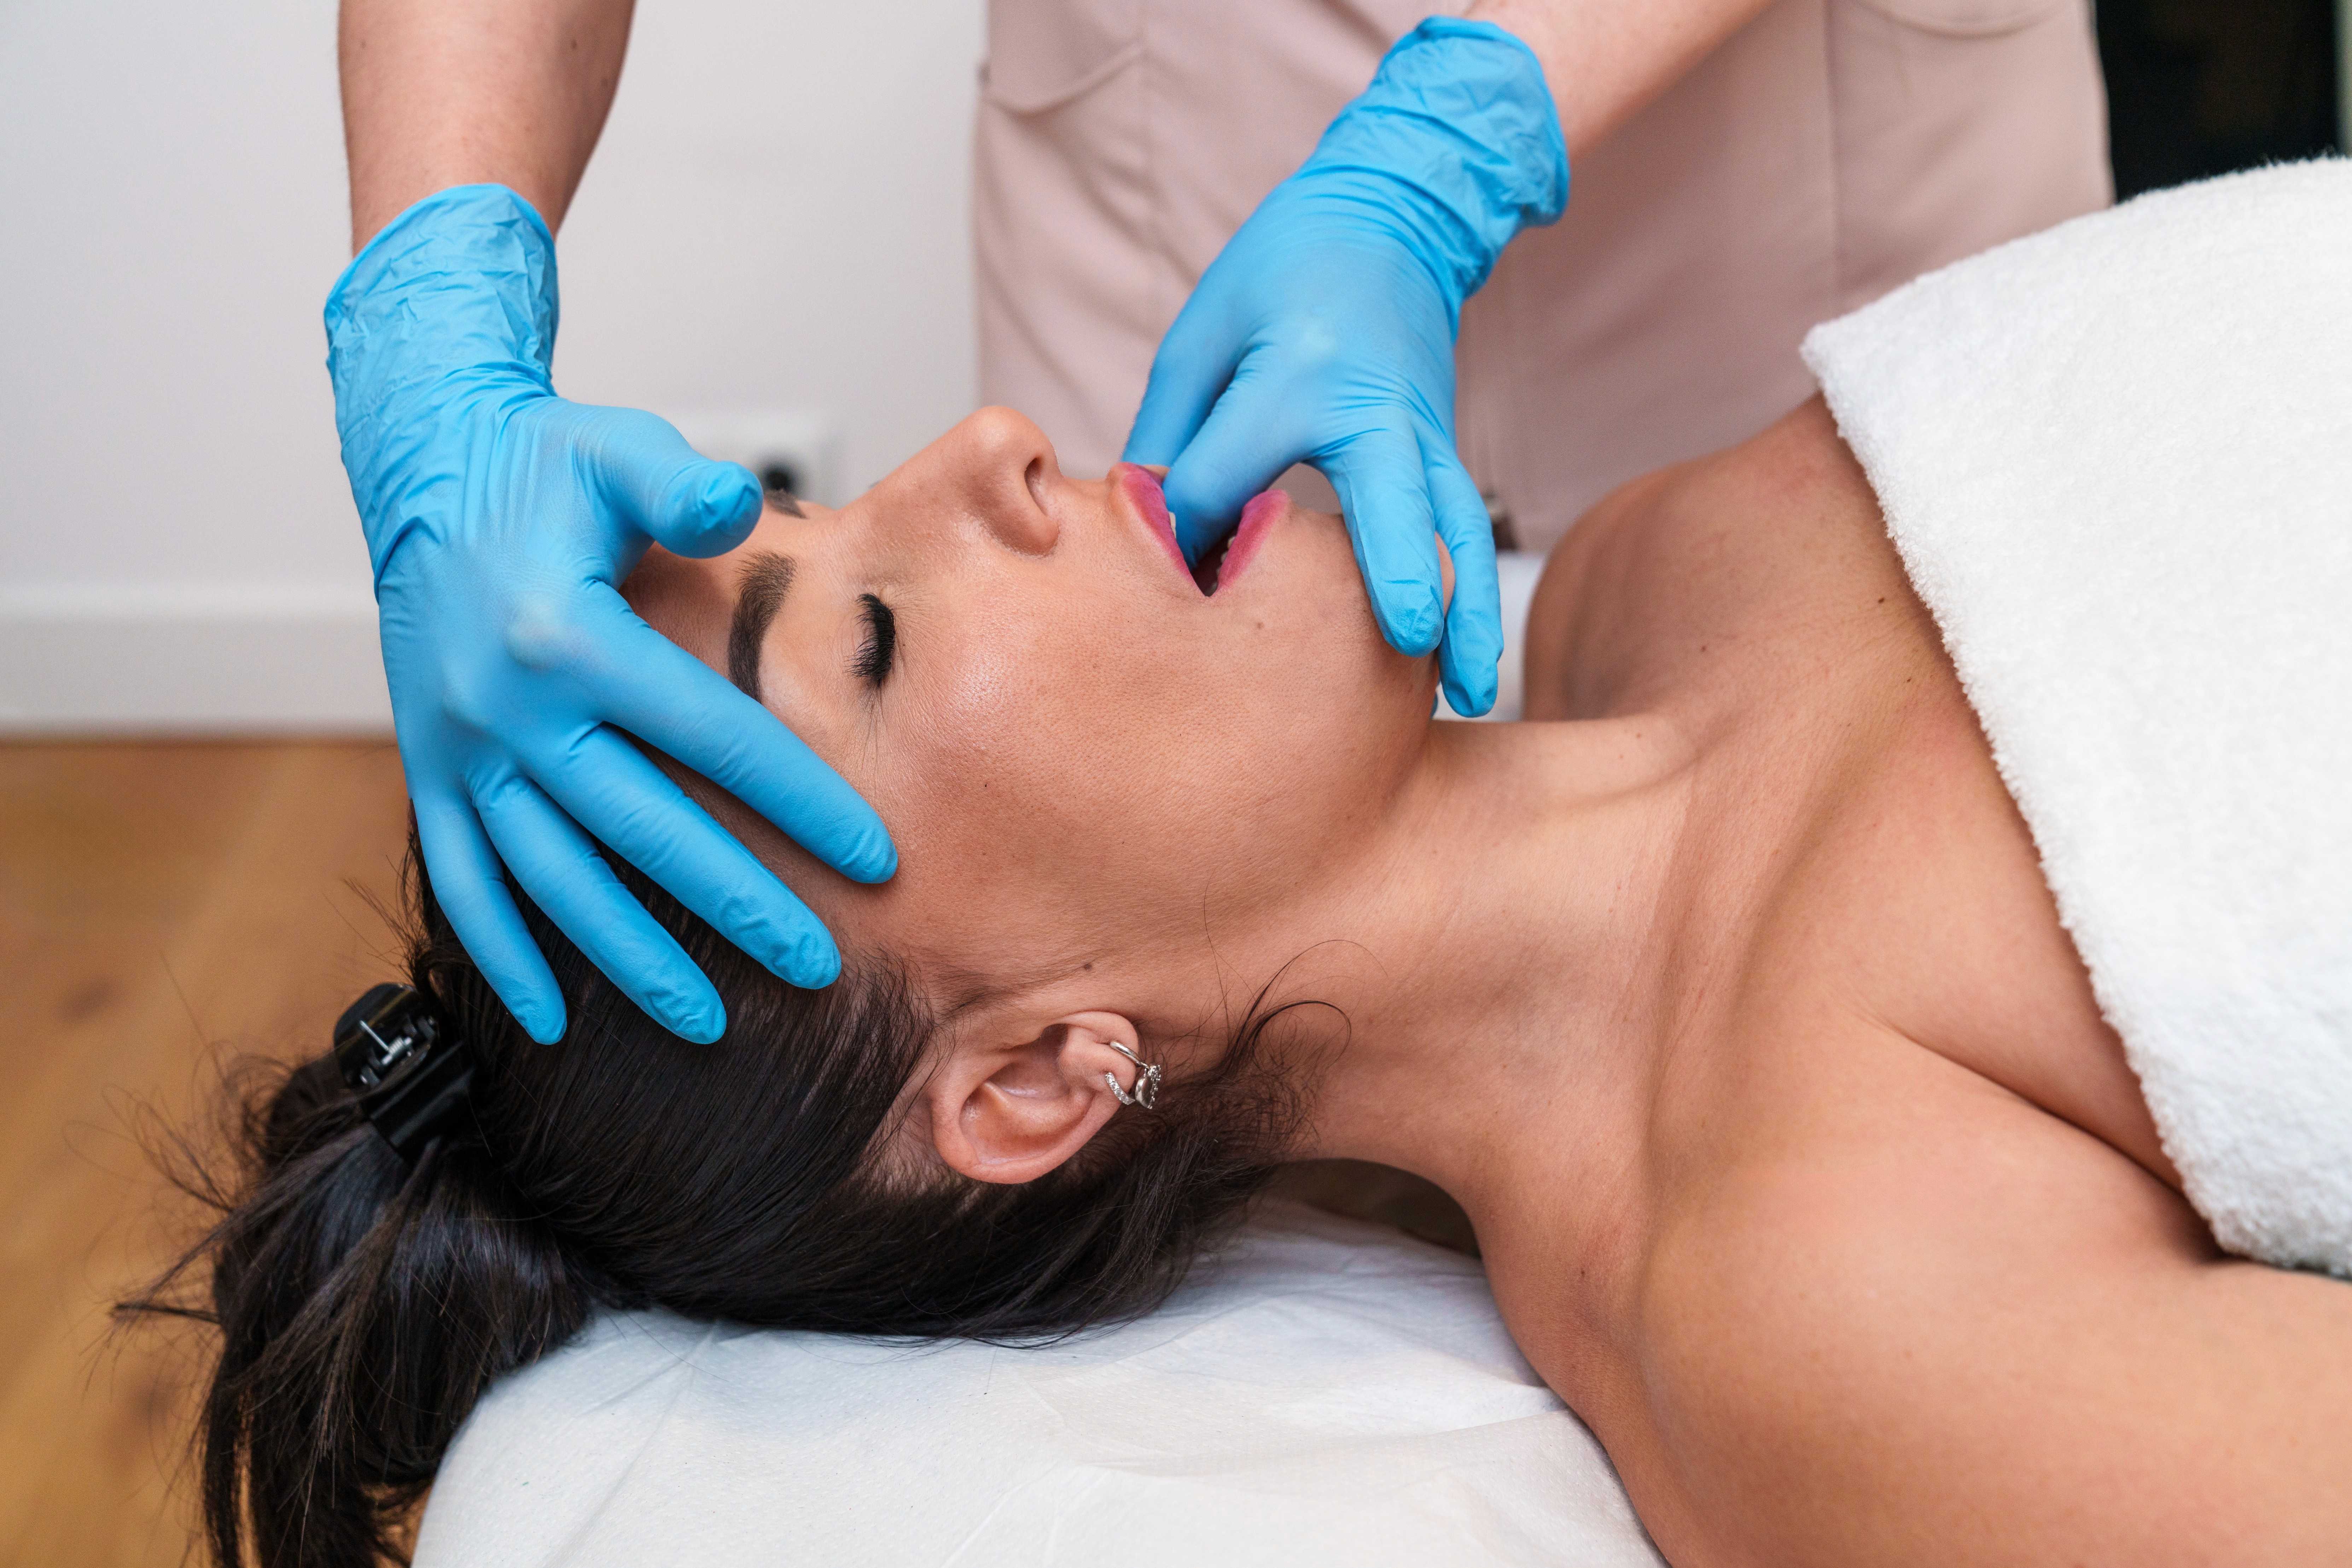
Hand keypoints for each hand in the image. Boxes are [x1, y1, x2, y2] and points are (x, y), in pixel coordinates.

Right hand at [327, 185, 894, 1044]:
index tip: (876, 859)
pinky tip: (546, 1021)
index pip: (711, 737)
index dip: (800, 801)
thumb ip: (680, 485)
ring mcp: (461, 752)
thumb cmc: (544, 464)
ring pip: (553, 879)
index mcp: (568, 637)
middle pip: (643, 828)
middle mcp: (508, 709)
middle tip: (817, 969)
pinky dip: (501, 955)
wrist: (425, 464)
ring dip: (628, 959)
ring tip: (709, 1024)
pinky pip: (462, 882)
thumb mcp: (614, 448)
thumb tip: (741, 503)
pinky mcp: (427, 772)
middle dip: (737, 907)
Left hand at [1123, 19, 1567, 716]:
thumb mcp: (1202, 336)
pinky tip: (1468, 661)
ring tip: (1473, 692)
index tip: (1160, 568)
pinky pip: (1461, 529)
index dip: (1184, 536)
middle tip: (1415, 646)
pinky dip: (1468, 594)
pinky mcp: (1442, 451)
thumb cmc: (1280, 275)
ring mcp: (1422, 432)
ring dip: (1468, 611)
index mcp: (1296, 375)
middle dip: (1406, 575)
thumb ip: (1172, 437)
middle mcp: (1373, 407)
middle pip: (1395, 501)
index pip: (1226, 486)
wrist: (1392, 215)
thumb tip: (1153, 540)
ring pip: (1456, 529)